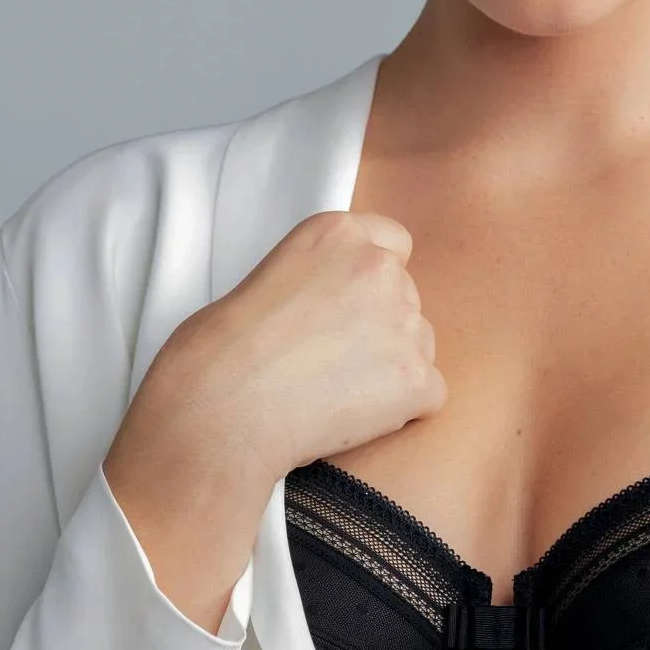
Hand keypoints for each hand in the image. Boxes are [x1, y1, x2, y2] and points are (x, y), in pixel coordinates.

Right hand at [150, 207, 448, 488]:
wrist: (221, 407)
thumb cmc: (222, 352)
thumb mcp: (271, 276)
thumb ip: (322, 277)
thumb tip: (339, 309)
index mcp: (339, 234)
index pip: (393, 242)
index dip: (372, 280)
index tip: (351, 305)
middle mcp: (380, 268)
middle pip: (407, 298)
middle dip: (380, 328)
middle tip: (329, 359)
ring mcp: (404, 322)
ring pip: (420, 346)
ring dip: (391, 368)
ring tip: (331, 390)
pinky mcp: (416, 376)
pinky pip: (429, 395)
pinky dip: (401, 411)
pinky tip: (352, 416)